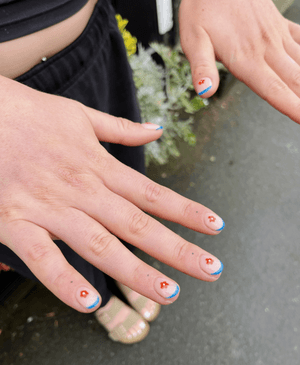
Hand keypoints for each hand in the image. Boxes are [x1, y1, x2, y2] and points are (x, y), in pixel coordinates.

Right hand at [0, 76, 223, 312]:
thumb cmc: (31, 114)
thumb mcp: (81, 115)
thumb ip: (121, 128)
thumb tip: (157, 129)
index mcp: (98, 166)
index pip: (153, 194)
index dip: (187, 211)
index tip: (215, 227)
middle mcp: (81, 190)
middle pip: (137, 224)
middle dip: (176, 249)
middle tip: (210, 269)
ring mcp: (49, 208)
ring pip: (100, 244)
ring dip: (135, 271)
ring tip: (167, 292)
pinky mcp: (15, 223)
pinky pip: (42, 258)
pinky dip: (65, 281)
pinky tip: (90, 303)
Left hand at [180, 0, 299, 122]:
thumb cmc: (200, 9)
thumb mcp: (192, 39)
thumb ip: (201, 66)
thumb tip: (205, 91)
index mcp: (245, 58)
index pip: (273, 89)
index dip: (291, 107)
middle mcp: (266, 48)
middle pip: (295, 80)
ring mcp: (276, 36)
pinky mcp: (279, 25)